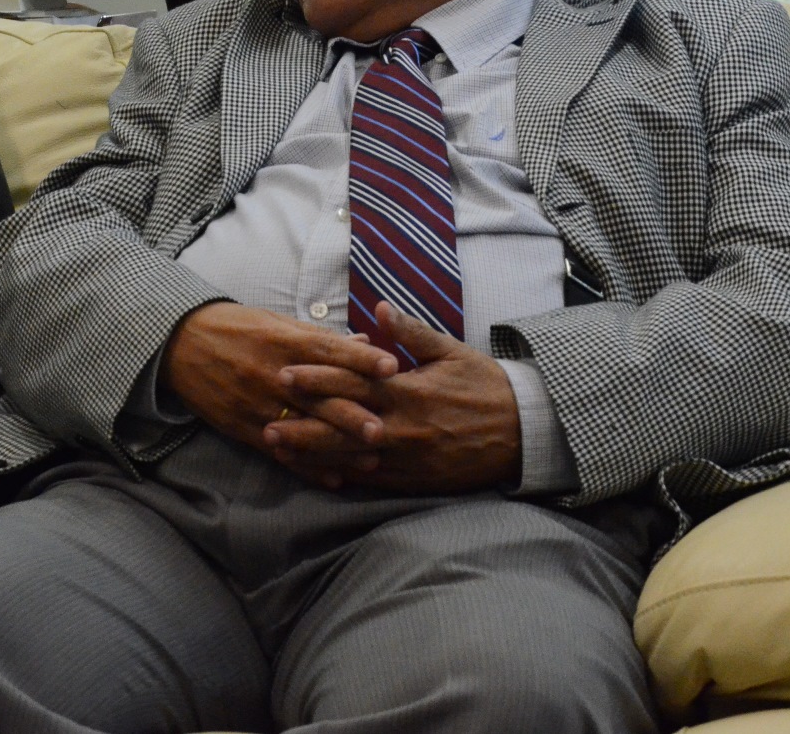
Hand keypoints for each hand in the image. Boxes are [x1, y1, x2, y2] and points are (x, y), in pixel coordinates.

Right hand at [162, 301, 395, 465]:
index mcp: (283, 341)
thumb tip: (363, 341)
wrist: (180, 343)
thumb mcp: (276, 322)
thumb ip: (319, 338)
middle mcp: (273, 374)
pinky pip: (281, 450)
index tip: (391, 366)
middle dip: (351, 415)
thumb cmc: (235, 327)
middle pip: (318, 397)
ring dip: (338, 448)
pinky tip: (334, 479)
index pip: (327, 349)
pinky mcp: (244, 426)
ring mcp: (258, 403)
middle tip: (384, 430)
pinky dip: (307, 466)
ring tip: (371, 461)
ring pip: (304, 430)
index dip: (360, 357)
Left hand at [263, 303, 522, 493]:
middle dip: (302, 426)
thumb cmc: (484, 385)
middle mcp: (403, 426)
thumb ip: (410, 332)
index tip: (284, 373)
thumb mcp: (449, 351)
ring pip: (352, 458)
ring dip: (314, 455)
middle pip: (342, 426)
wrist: (523, 430)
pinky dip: (345, 478)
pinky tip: (318, 476)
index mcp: (408, 390)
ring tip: (280, 452)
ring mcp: (409, 457)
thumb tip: (378, 308)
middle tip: (266, 424)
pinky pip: (375, 481)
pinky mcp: (418, 479)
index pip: (353, 383)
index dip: (316, 379)